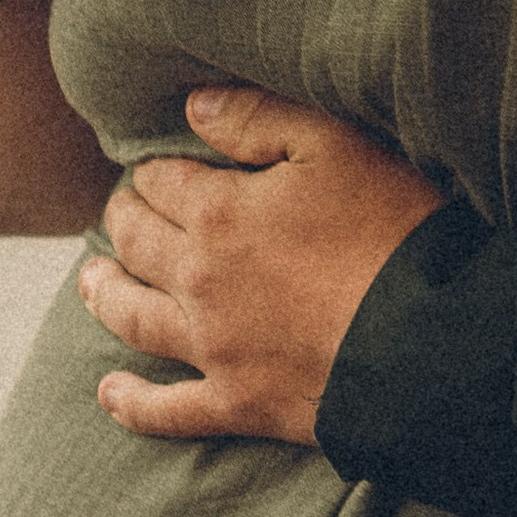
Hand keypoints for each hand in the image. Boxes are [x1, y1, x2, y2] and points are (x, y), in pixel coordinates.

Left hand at [77, 86, 446, 445]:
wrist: (427, 334)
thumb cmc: (392, 226)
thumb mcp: (337, 143)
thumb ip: (259, 118)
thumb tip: (193, 107)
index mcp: (220, 213)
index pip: (163, 182)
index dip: (154, 169)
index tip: (153, 166)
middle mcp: (200, 281)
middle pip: (139, 245)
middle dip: (123, 221)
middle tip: (116, 211)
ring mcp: (213, 348)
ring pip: (135, 319)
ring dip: (105, 295)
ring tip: (89, 280)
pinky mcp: (236, 402)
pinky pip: (166, 410)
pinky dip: (132, 403)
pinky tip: (110, 392)